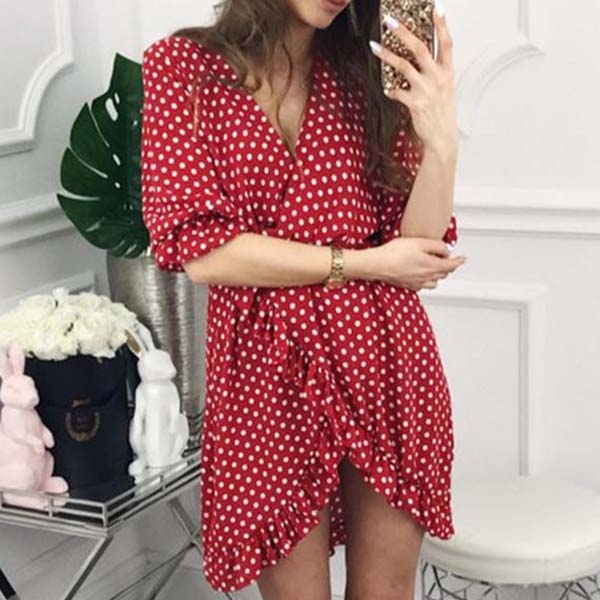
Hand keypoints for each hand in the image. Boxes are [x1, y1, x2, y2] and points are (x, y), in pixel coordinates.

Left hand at [371, 8, 458, 153]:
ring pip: (403, 66)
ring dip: (386, 55)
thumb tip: (418, 55)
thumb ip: (434, 70)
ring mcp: (426, 90)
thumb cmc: (441, 111)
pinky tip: (386, 88)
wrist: (442, 137)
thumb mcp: (444, 87)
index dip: (441, 24)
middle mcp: (438, 78)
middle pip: (420, 48)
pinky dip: (389, 89)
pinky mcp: (415, 104)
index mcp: (447, 71)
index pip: (446, 42)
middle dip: (403, 32)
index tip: (435, 7)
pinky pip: (397, 91)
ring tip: (373, 46)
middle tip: (389, 20)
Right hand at [373, 236, 465, 290]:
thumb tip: (446, 250)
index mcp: (432, 266)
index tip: (463, 258)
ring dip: (437, 275)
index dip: (459, 261)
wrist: (378, 264)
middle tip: (447, 259)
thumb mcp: (420, 242)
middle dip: (448, 267)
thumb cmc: (395, 253)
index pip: (451, 265)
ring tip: (435, 268)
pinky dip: (425, 282)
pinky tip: (421, 276)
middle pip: (443, 274)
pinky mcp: (407, 285)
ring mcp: (417, 283)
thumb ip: (436, 245)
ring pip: (434, 282)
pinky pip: (422, 286)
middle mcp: (426, 277)